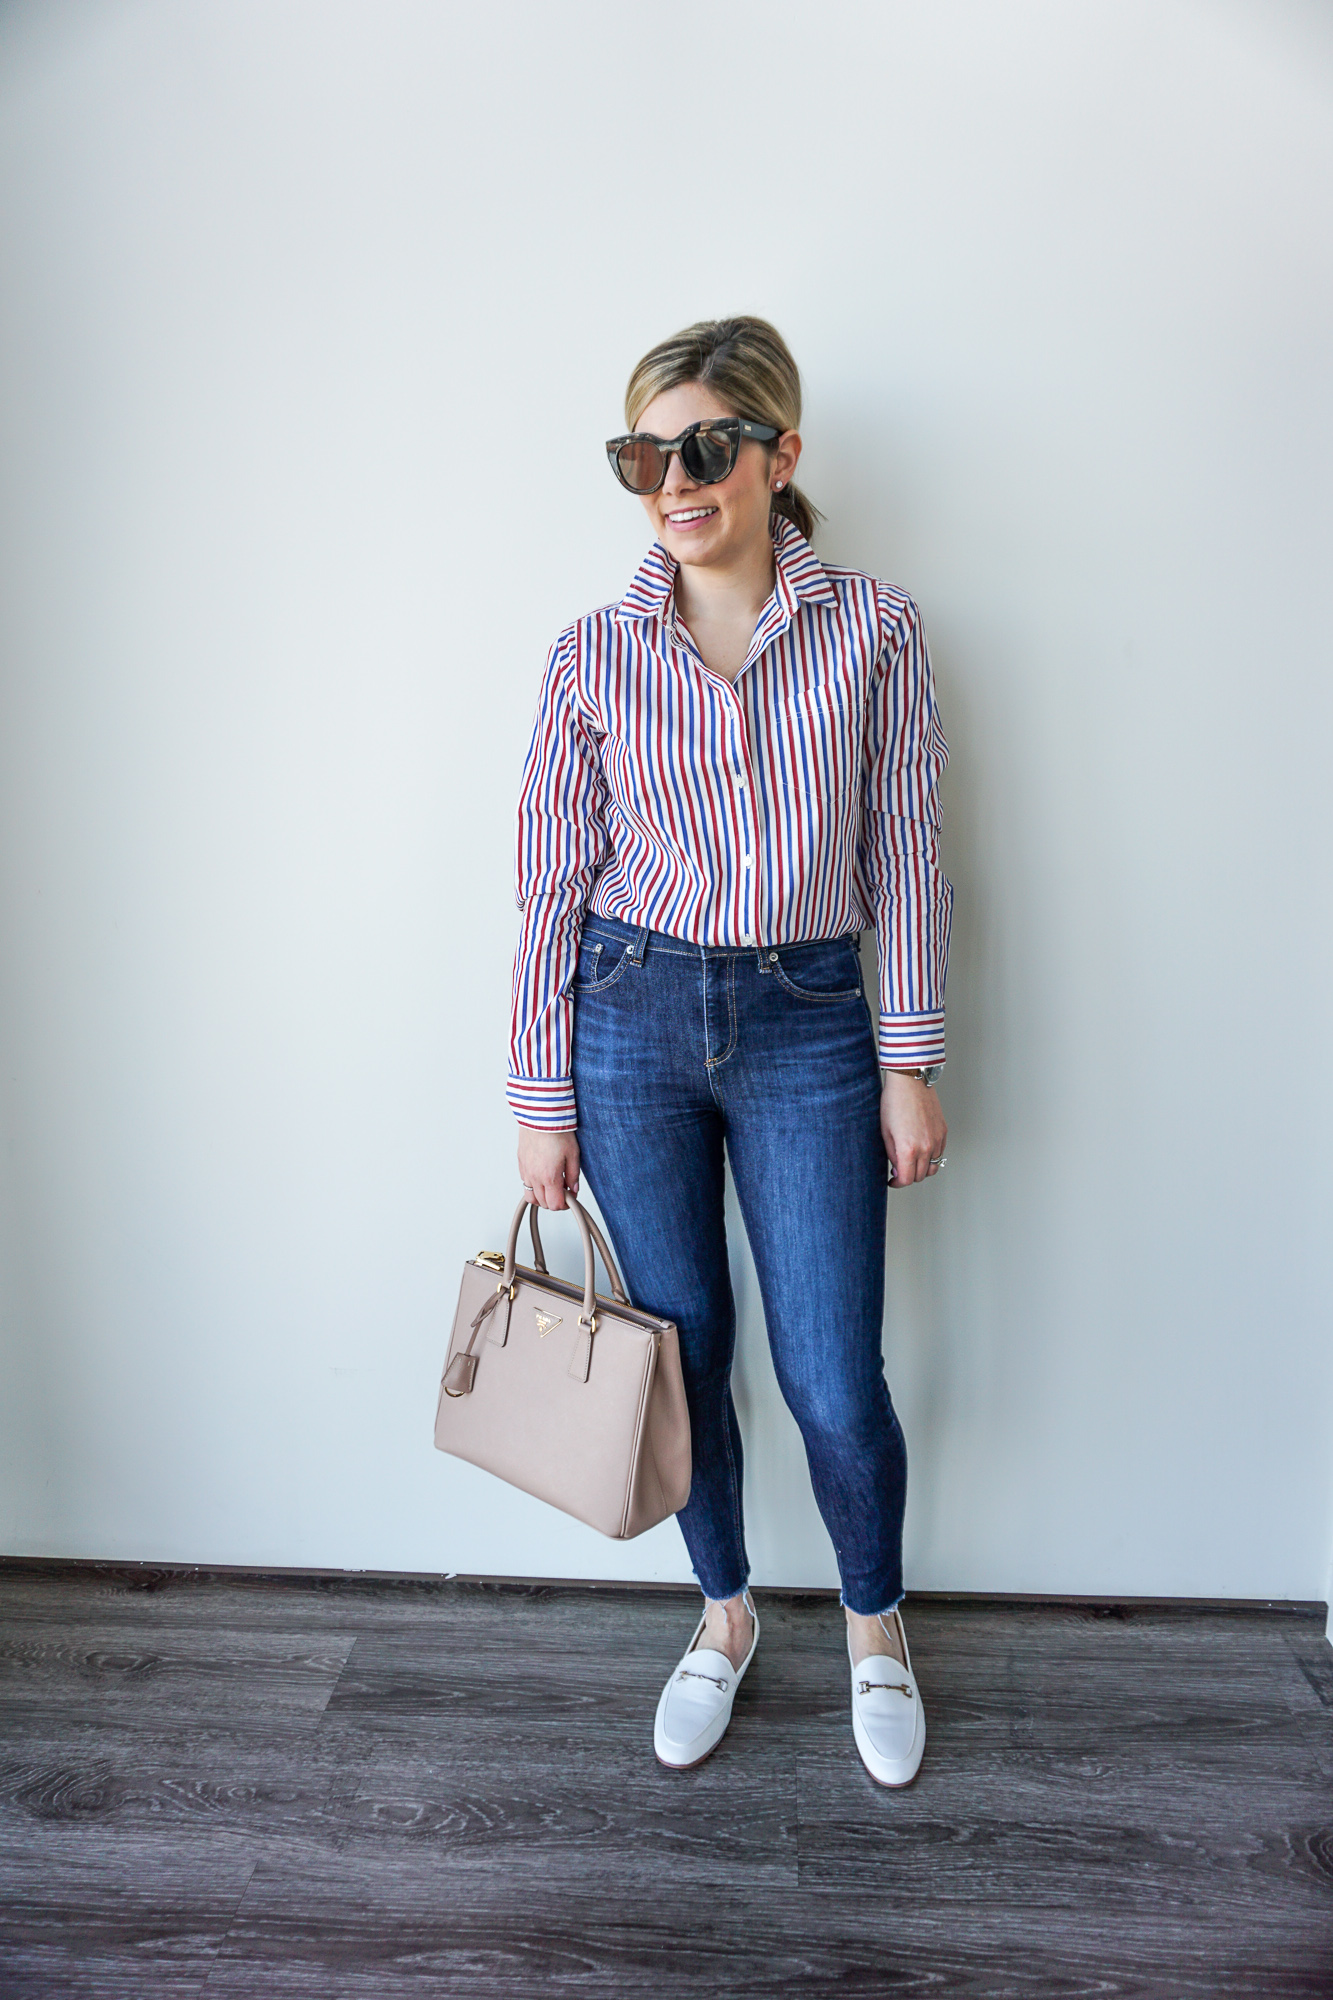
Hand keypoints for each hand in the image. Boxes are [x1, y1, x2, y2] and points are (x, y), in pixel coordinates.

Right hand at [516, 1125, 580, 1209]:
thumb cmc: (557, 1132)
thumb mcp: (573, 1154)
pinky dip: (534, 1185)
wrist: (541, 1115)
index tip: (571, 1197)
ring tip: (552, 1186)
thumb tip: (573, 1189)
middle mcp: (534, 1177)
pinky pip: (525, 1182)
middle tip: (564, 1190)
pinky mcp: (521, 1163)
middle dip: (555, 1201)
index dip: (565, 1204)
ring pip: (530, 1196)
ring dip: (542, 1196)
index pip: (555, 1205)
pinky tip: (543, 1176)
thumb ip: (573, 1175)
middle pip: (543, 1203)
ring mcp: (525, 1170)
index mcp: (549, 1177)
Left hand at [880, 1073, 947, 1188]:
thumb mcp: (885, 1132)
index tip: (893, 1181)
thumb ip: (892, 1155)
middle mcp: (926, 1147)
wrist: (910, 1082)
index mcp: (909, 1149)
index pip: (907, 1179)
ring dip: (921, 1168)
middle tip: (899, 1170)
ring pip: (933, 1167)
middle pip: (920, 1176)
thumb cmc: (894, 1102)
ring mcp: (937, 1140)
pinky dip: (930, 1156)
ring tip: (910, 1161)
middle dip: (909, 1176)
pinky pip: (939, 1153)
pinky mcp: (943, 1132)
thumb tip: (897, 1170)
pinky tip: (920, 1149)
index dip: (898, 1184)